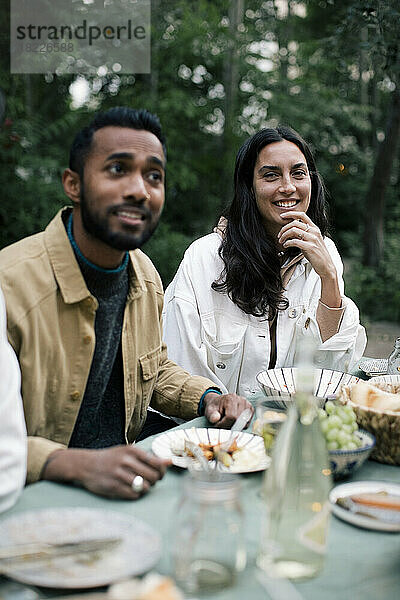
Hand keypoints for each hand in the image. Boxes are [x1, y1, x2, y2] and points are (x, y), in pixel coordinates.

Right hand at [42, 446, 169, 499]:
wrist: (86, 465)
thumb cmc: (111, 458)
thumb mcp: (128, 452)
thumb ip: (149, 457)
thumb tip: (169, 462)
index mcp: (132, 451)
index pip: (156, 463)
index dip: (162, 471)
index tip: (159, 473)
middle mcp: (126, 462)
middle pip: (153, 476)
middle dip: (155, 481)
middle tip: (150, 480)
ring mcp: (119, 475)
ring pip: (145, 487)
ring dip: (146, 488)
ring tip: (140, 484)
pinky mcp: (114, 488)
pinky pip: (134, 495)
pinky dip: (136, 494)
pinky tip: (131, 489)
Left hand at [203, 392, 253, 427]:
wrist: (219, 403)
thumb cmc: (215, 406)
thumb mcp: (210, 410)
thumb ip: (212, 415)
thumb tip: (216, 418)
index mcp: (231, 398)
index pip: (231, 416)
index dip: (224, 424)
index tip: (219, 425)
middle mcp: (241, 400)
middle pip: (238, 420)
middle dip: (229, 425)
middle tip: (223, 424)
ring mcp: (247, 405)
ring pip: (244, 423)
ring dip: (235, 426)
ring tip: (228, 421)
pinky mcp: (250, 410)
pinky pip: (247, 423)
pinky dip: (240, 425)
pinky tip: (234, 421)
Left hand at [277, 210, 341, 307]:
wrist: (326, 266)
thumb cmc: (316, 254)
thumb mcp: (311, 240)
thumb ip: (303, 234)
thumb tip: (290, 230)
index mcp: (314, 228)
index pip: (302, 215)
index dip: (291, 213)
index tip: (282, 216)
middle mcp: (314, 231)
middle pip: (295, 223)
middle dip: (284, 228)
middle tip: (279, 235)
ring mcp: (312, 239)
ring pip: (293, 231)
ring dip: (284, 236)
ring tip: (281, 241)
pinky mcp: (310, 247)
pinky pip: (294, 241)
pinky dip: (287, 243)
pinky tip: (285, 246)